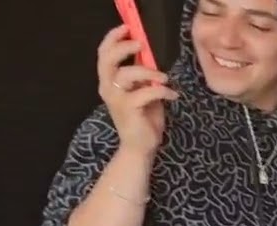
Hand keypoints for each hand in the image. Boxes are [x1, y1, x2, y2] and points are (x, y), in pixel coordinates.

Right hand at [97, 26, 177, 154]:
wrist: (141, 146)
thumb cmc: (143, 119)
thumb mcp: (143, 92)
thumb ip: (142, 76)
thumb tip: (149, 57)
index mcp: (109, 81)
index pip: (104, 54)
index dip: (113, 38)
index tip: (128, 28)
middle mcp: (107, 87)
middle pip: (107, 58)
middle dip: (124, 48)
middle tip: (141, 45)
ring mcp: (116, 98)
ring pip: (127, 73)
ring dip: (150, 71)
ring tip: (164, 78)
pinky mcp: (129, 109)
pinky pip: (147, 92)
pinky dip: (163, 91)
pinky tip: (172, 96)